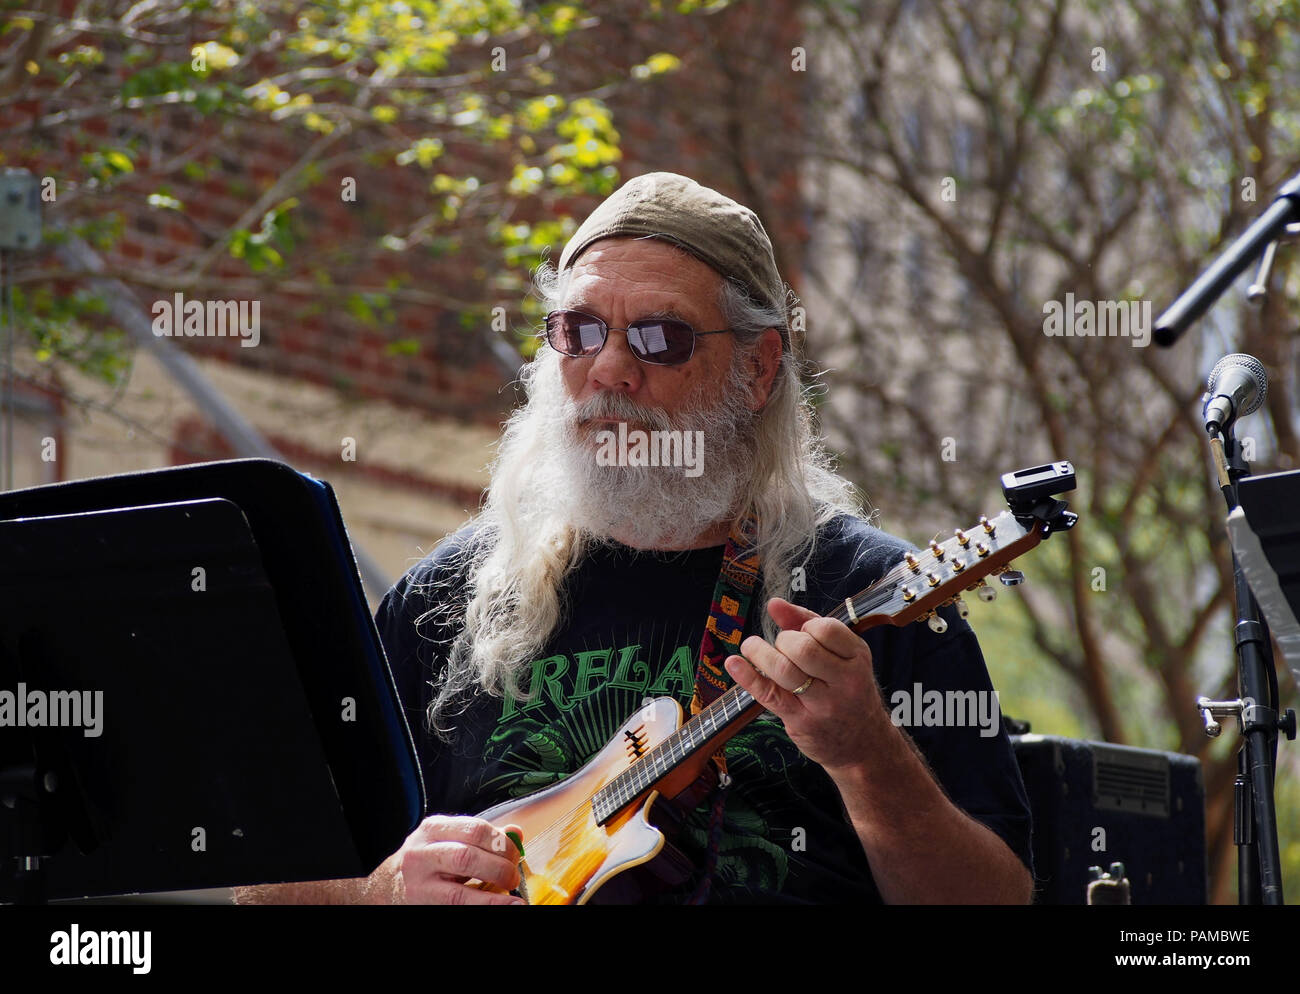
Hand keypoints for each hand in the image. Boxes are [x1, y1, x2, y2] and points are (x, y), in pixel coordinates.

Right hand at [394, 815, 525, 904]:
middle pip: (467, 857)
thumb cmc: (426, 859)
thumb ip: (481, 836)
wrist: (387, 884)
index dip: (502, 843)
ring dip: (492, 899)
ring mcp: (417, 884)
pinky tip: (496, 908)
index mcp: (432, 829)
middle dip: (499, 869)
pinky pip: (454, 909)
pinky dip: (479, 909)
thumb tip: (516, 832)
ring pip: (458, 893)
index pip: (474, 829)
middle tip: (513, 878)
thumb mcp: (448, 838)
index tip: (516, 855)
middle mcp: (421, 854)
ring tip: (513, 901)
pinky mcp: (420, 905)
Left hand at [723, 597, 888, 772]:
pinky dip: (747, 676)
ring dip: (760, 654)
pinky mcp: (802, 721)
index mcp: (857, 657)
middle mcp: (845, 680)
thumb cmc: (847, 691)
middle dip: (783, 641)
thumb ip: (808, 624)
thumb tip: (774, 604)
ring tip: (752, 648)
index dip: (805, 626)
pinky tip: (734, 664)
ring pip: (784, 669)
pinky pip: (769, 694)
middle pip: (803, 648)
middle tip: (780, 646)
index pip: (826, 629)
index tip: (800, 634)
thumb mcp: (842, 656)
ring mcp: (823, 704)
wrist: (863, 745)